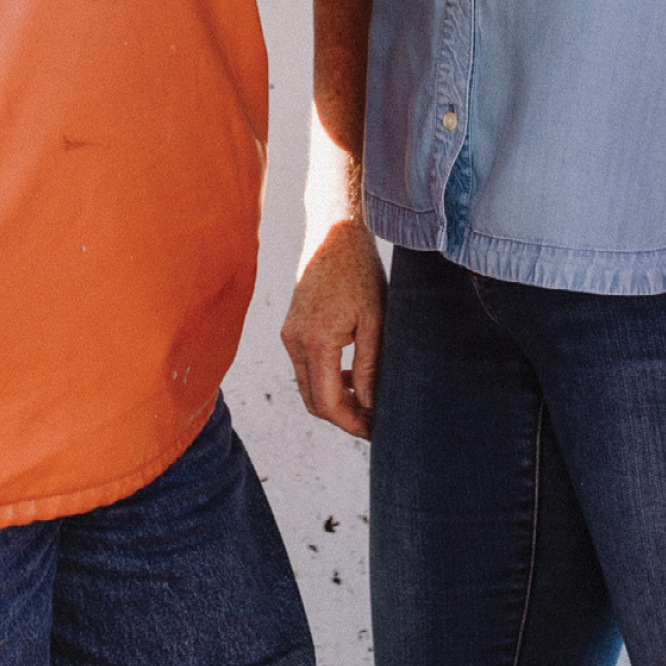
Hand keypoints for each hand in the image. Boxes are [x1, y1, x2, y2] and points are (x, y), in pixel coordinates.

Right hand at [281, 216, 385, 439]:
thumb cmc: (360, 274)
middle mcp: (295, 341)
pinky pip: (306, 367)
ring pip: (308, 386)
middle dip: (342, 417)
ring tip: (367, 401)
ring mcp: (289, 334)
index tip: (375, 430)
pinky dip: (326, 380)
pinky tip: (351, 377)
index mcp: (315, 341)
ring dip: (334, 399)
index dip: (351, 423)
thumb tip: (369, 405)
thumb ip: (370, 368)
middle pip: (313, 401)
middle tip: (374, 422)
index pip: (326, 403)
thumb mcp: (376, 323)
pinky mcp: (291, 328)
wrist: (335, 235)